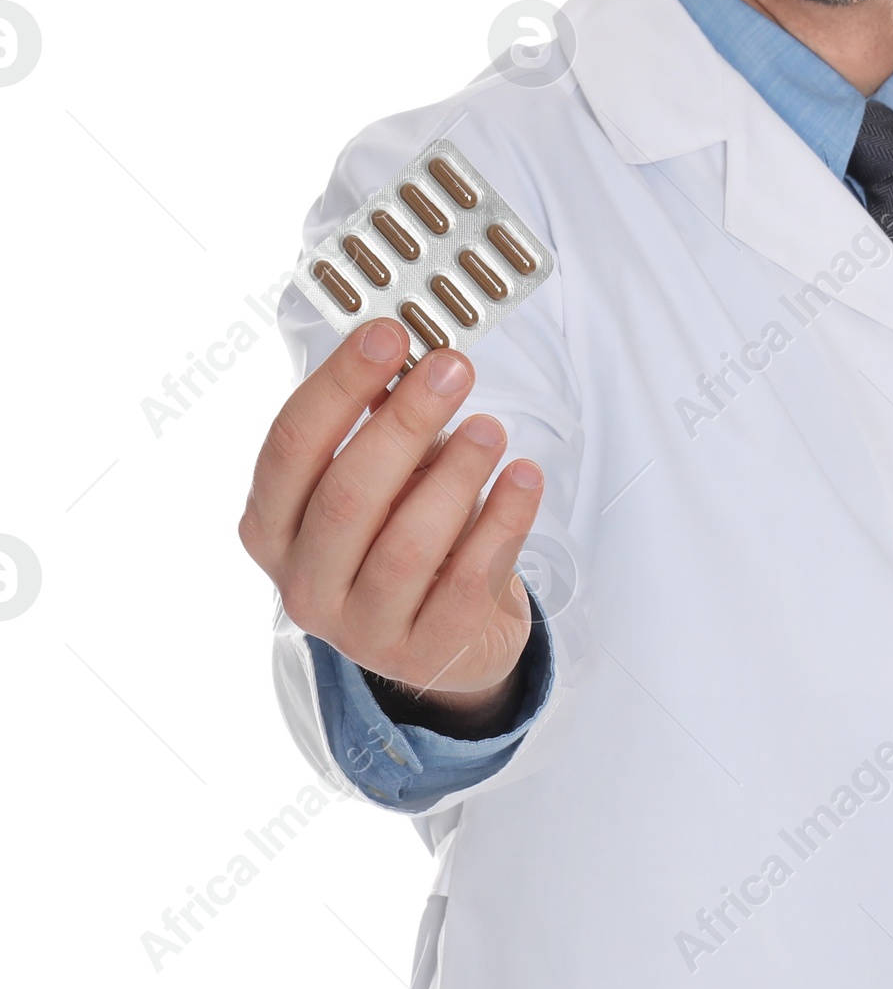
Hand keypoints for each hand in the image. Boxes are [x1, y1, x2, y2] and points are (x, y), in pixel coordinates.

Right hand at [238, 317, 544, 734]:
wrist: (449, 636)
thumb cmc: (404, 534)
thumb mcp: (381, 478)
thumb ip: (381, 423)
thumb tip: (411, 349)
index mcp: (272, 528)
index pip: (290, 449)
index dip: (338, 386)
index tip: (389, 334)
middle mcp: (303, 584)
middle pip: (347, 496)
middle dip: (404, 423)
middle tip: (452, 368)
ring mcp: (361, 630)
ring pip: (404, 547)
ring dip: (454, 476)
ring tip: (491, 428)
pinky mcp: (425, 655)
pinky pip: (466, 584)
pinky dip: (501, 524)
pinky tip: (524, 478)